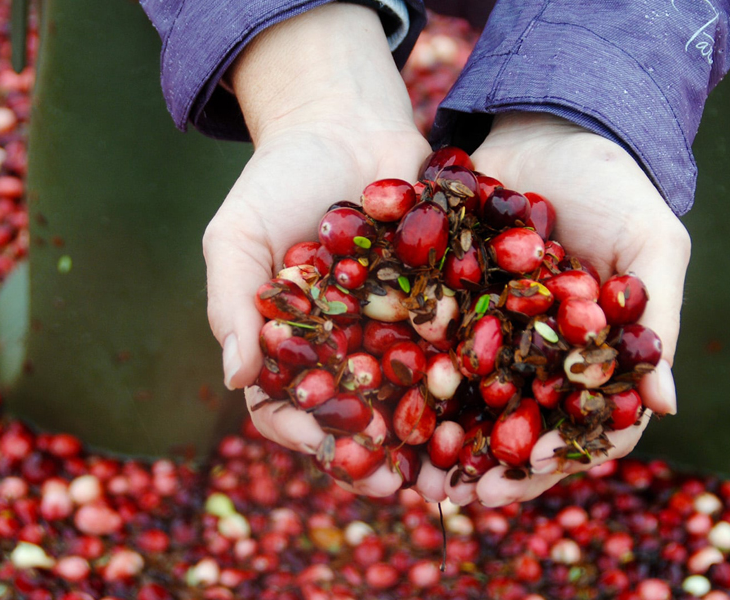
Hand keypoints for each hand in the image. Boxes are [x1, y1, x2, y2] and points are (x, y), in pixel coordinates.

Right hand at [204, 4, 430, 496]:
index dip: (309, 436)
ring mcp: (393, 331)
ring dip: (432, 438)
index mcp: (289, 347)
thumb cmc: (279, 178)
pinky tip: (496, 404)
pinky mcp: (441, 305)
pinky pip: (457, 349)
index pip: (289, 408)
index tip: (332, 454)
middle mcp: (343, 350)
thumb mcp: (237, 235)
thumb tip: (235, 377)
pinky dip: (473, 380)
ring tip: (455, 470)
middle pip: (359, 419)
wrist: (346, 121)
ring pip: (414, 398)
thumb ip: (233, 304)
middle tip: (404, 485)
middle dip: (379, 456)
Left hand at [440, 112, 689, 506]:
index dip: (567, 451)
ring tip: (418, 472)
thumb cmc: (617, 186)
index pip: (588, 423)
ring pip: (472, 404)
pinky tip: (389, 402)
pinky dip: (413, 381)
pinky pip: (432, 351)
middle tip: (464, 494)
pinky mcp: (453, 305)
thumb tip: (665, 406)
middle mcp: (543, 357)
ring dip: (447, 441)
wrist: (552, 125)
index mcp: (595, 356)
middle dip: (497, 466)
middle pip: (523, 428)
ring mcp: (496, 335)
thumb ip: (659, 322)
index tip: (534, 464)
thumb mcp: (652, 245)